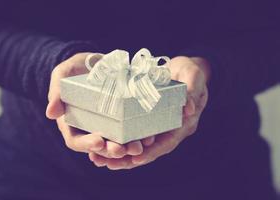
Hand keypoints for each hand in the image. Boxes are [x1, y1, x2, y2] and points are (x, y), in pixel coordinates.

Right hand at [45, 53, 153, 159]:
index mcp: (72, 122)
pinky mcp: (120, 118)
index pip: (76, 140)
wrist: (94, 62)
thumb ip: (56, 92)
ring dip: (126, 148)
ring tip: (138, 147)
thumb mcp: (62, 75)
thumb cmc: (74, 69)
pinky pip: (128, 131)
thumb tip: (50, 114)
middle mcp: (89, 127)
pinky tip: (147, 137)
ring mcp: (106, 124)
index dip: (86, 145)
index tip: (98, 141)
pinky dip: (137, 136)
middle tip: (122, 150)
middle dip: (109, 150)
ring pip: (115, 142)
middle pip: (98, 146)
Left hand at [89, 56, 209, 169]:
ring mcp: (158, 126)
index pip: (168, 142)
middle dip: (130, 158)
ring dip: (121, 153)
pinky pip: (134, 133)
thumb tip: (189, 109)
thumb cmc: (190, 72)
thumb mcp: (193, 75)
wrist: (182, 70)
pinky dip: (120, 140)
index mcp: (183, 123)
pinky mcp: (148, 120)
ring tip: (101, 158)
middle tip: (110, 163)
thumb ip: (192, 90)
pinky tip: (104, 143)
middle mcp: (170, 129)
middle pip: (150, 149)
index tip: (136, 158)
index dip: (153, 151)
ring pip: (140, 144)